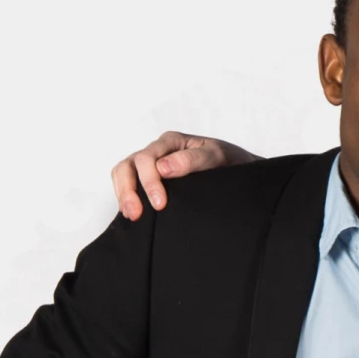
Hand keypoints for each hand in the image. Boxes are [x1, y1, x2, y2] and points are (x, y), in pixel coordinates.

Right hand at [112, 131, 257, 219]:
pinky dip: (124, 196)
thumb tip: (163, 168)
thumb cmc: (226, 160)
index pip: (147, 158)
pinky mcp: (149, 180)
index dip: (150, 182)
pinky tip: (132, 213)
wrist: (236, 170)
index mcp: (170, 141)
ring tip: (131, 215)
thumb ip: (191, 160)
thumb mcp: (216, 156)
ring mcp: (150, 165)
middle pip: (129, 165)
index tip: (160, 204)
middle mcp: (156, 151)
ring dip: (123, 194)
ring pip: (123, 173)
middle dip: (130, 190)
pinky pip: (127, 184)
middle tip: (137, 214)